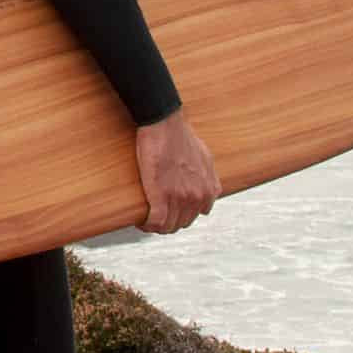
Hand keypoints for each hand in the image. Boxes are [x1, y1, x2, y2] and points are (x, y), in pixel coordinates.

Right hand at [133, 112, 218, 234]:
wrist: (164, 125)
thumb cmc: (181, 136)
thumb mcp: (206, 158)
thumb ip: (210, 178)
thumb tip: (211, 190)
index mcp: (209, 190)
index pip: (195, 215)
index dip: (180, 215)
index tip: (169, 211)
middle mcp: (198, 197)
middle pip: (181, 223)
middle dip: (167, 222)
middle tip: (154, 216)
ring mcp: (180, 198)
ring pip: (167, 226)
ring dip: (156, 226)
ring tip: (146, 220)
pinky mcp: (161, 196)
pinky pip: (155, 222)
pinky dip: (147, 225)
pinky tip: (140, 221)